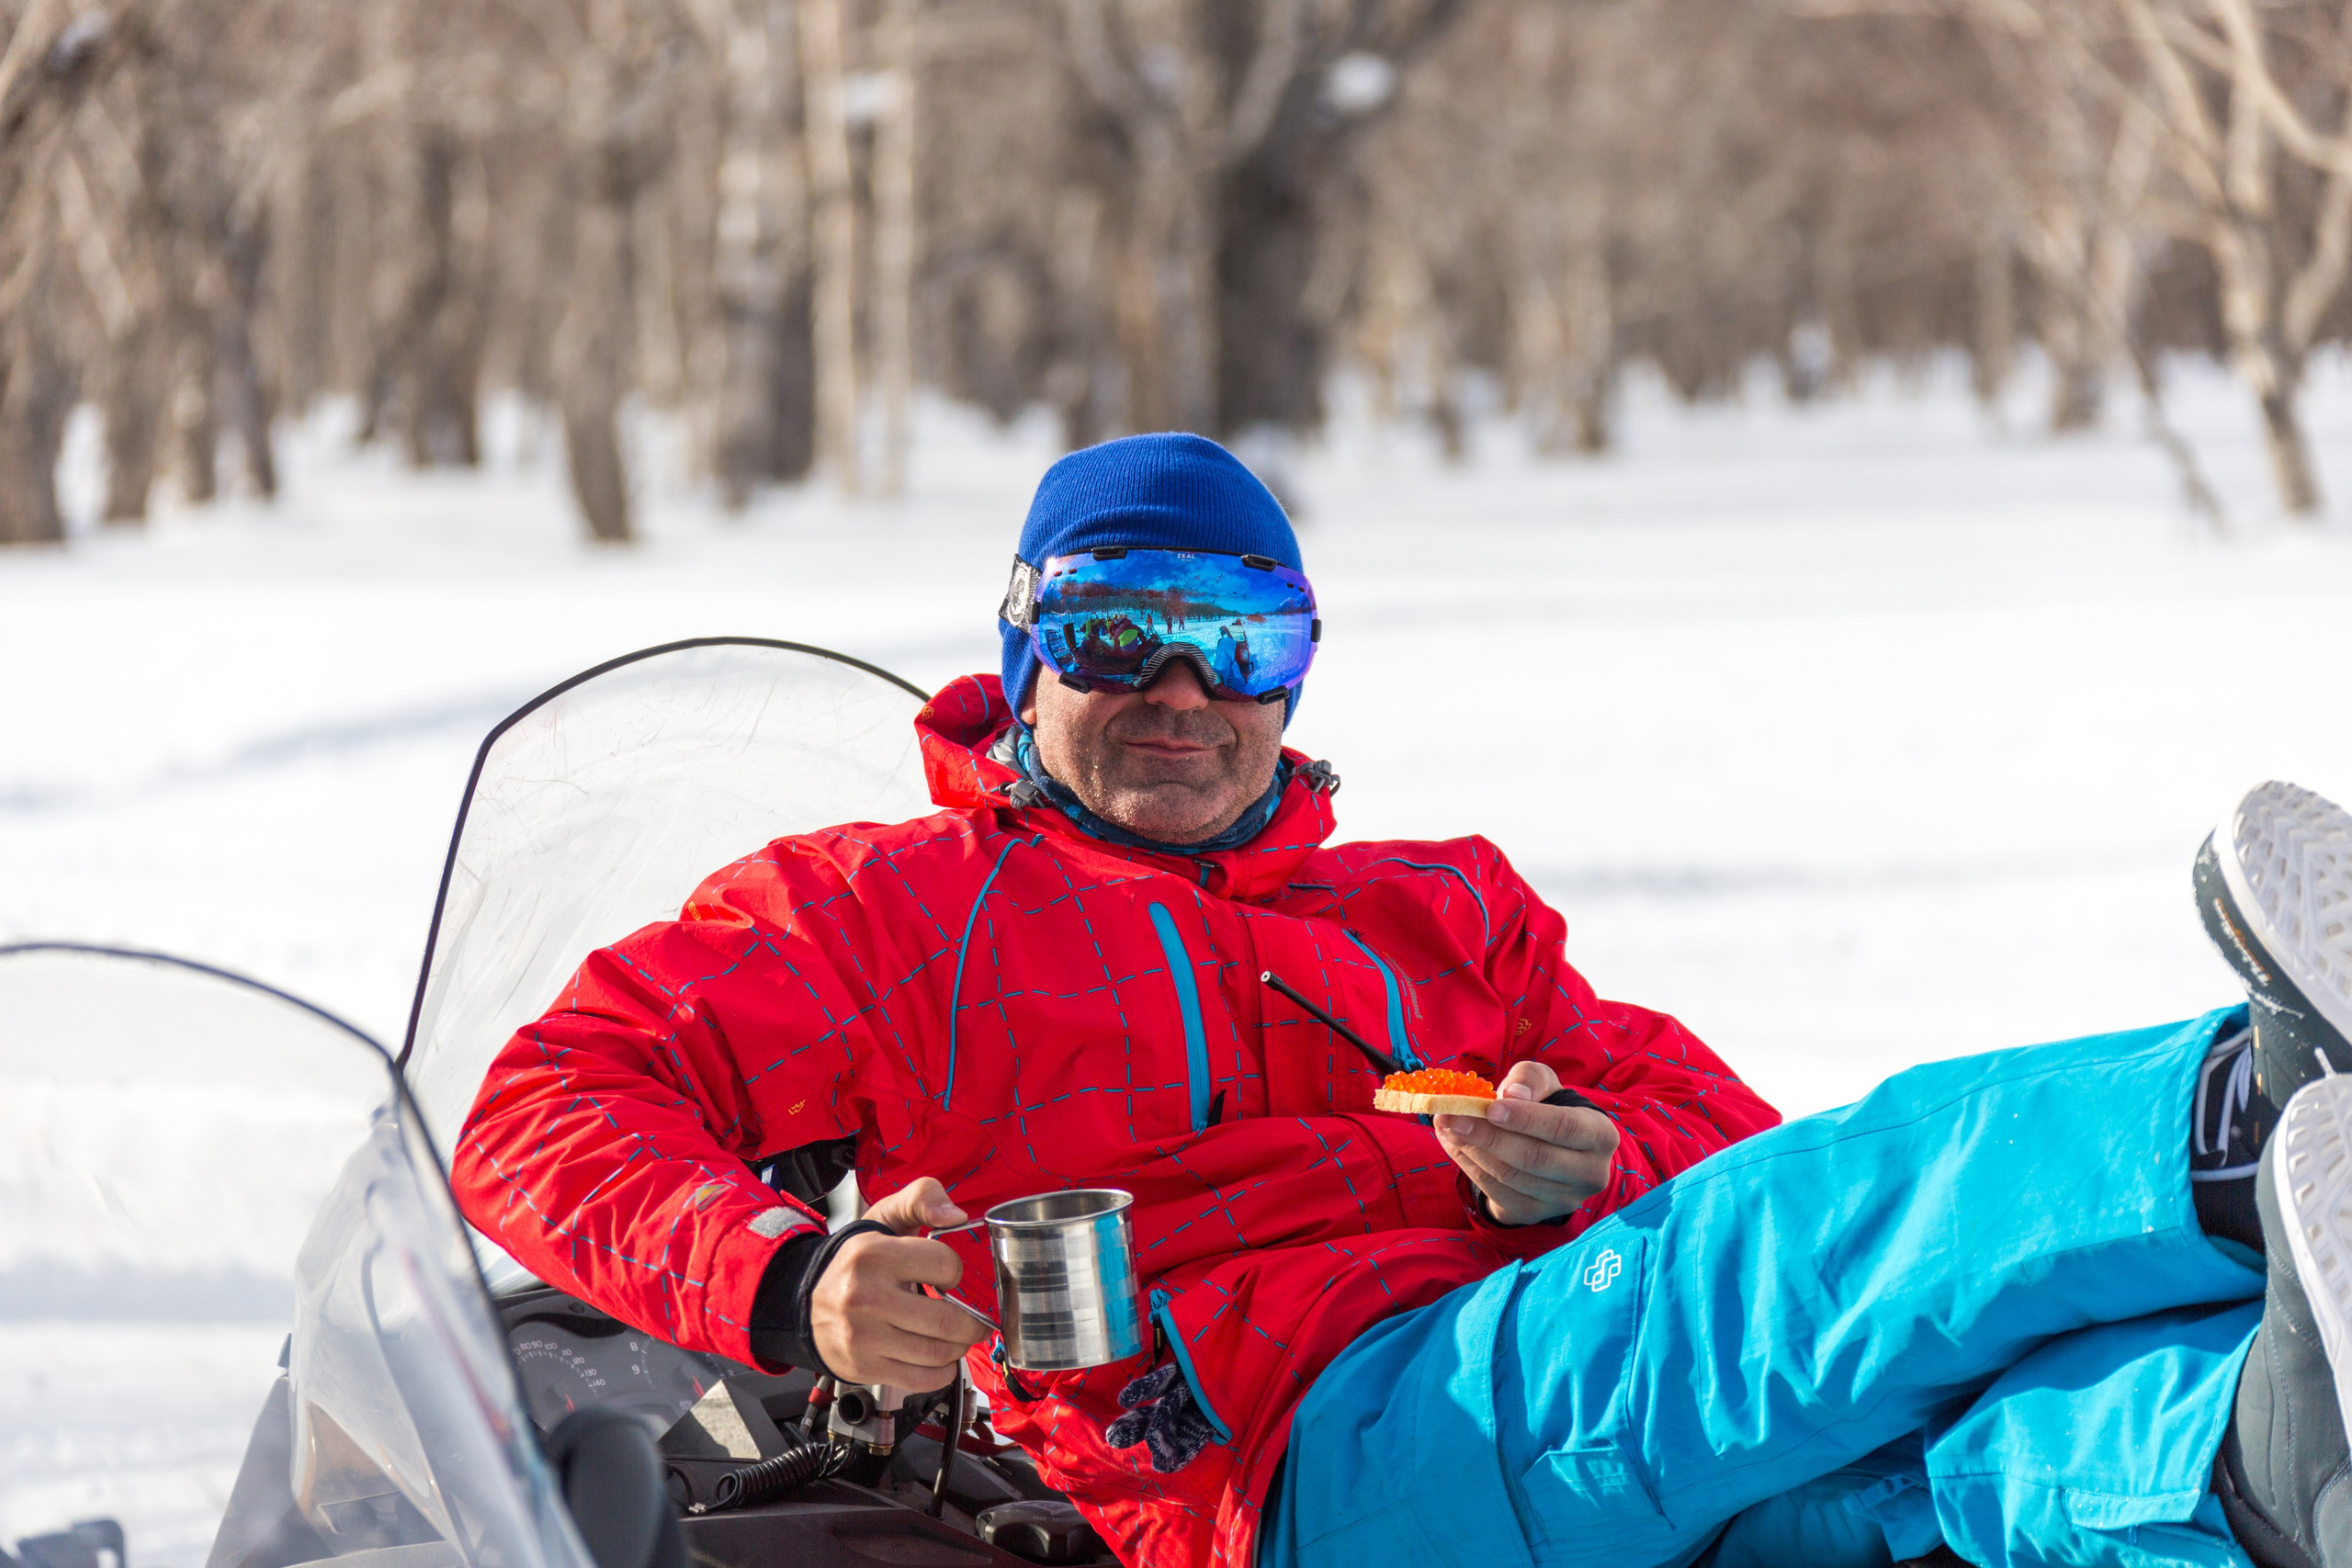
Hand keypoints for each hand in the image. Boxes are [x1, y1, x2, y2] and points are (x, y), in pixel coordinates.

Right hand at [809, 1177, 990, 1390]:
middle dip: (973, 1321)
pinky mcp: (864, 1367)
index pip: (944, 1265)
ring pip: (938, 1353)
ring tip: (958, 1335)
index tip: (949, 1276)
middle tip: (975, 1317)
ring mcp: (864, 1337)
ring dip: (959, 1346)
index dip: (956, 1271)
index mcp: (873, 1255)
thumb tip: (956, 1215)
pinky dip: (942, 1371)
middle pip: (947, 1320)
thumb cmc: (854, 1260)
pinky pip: (922, 1379)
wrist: (803, 1300)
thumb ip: (923, 1198)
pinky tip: (939, 1356)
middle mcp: (866, 1298)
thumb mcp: (884, 1216)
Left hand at [1433, 1061, 1618, 1225]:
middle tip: (1452, 1117)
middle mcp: (1589, 1173)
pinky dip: (1469, 1167)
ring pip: (1511, 1177)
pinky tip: (1454, 1145)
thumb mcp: (1545, 1083)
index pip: (1564, 1127)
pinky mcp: (1535, 1213)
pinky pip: (1496, 1192)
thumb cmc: (1549, 1107)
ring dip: (1472, 1150)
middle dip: (1488, 1136)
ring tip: (1446, 1126)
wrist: (1553, 1149)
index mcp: (1600, 1135)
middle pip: (1534, 1158)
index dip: (1526, 1119)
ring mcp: (1563, 1199)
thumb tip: (1512, 1094)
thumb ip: (1530, 1079)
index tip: (1490, 1108)